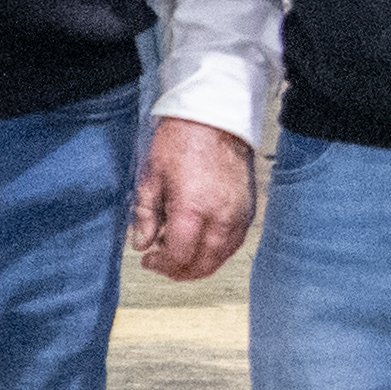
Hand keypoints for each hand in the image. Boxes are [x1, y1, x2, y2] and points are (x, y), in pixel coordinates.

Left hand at [133, 115, 259, 282]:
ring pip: (221, 258)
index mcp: (193, 210)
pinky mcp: (249, 210)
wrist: (215, 118)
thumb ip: (146, 215)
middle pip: (203, 265)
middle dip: (179, 271)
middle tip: (161, 263)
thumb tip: (141, 243)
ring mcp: (239, 216)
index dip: (161, 264)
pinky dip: (217, 251)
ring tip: (179, 251)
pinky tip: (200, 242)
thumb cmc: (182, 141)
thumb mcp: (151, 176)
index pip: (179, 257)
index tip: (148, 259)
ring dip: (198, 263)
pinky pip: (234, 243)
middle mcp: (221, 218)